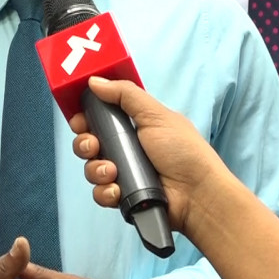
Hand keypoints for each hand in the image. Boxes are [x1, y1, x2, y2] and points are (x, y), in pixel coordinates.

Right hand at [70, 76, 225, 234]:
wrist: (198, 194)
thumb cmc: (183, 151)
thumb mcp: (156, 115)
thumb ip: (125, 95)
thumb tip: (95, 81)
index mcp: (134, 126)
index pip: (100, 119)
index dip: (86, 119)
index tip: (80, 120)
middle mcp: (126, 149)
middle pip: (89, 143)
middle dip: (85, 144)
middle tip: (94, 145)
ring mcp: (124, 174)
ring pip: (92, 169)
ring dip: (95, 169)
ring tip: (112, 171)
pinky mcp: (124, 197)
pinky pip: (101, 193)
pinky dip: (105, 192)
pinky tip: (117, 190)